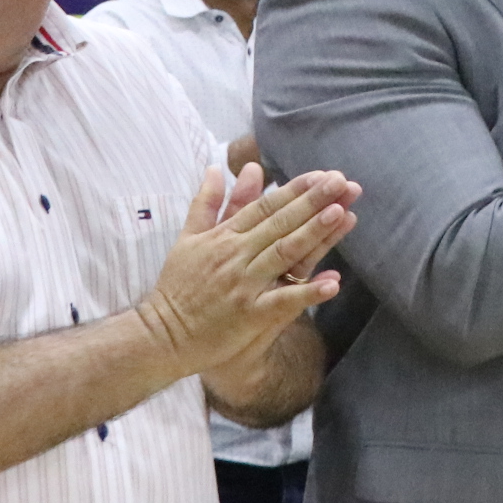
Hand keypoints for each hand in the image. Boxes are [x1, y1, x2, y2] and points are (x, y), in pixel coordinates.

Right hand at [131, 166, 358, 382]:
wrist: (161, 335)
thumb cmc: (176, 287)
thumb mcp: (187, 238)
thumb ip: (206, 203)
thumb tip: (215, 167)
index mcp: (224, 236)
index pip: (264, 206)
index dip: (294, 189)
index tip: (320, 175)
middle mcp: (236, 255)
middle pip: (280, 223)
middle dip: (312, 201)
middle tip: (341, 181)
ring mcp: (245, 284)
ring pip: (284, 253)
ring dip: (313, 233)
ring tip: (341, 213)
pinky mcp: (250, 315)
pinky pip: (284, 301)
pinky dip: (308, 292)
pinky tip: (333, 282)